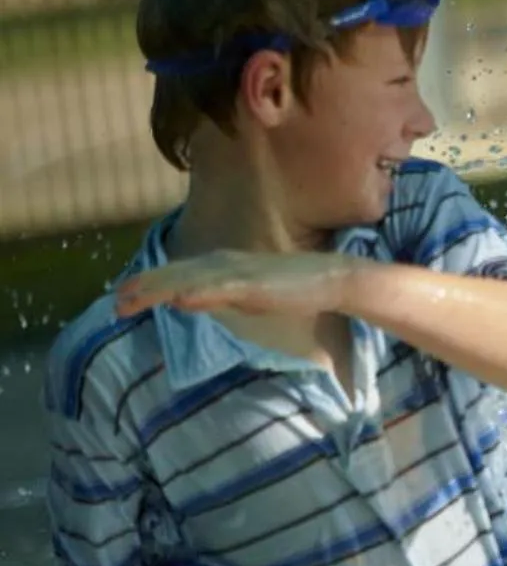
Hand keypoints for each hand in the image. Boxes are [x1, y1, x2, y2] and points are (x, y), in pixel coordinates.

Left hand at [115, 251, 354, 319]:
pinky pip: (221, 290)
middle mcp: (224, 263)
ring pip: (188, 281)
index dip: (149, 282)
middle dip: (144, 287)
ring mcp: (238, 273)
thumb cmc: (294, 287)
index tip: (124, 294)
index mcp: (222, 265)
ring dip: (158, 289)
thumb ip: (218, 294)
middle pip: (175, 274)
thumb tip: (184, 299)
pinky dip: (199, 294)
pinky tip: (179, 301)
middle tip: (116, 302)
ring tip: (132, 300)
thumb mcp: (247, 293)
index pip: (178, 273)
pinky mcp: (254, 284)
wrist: (333, 278)